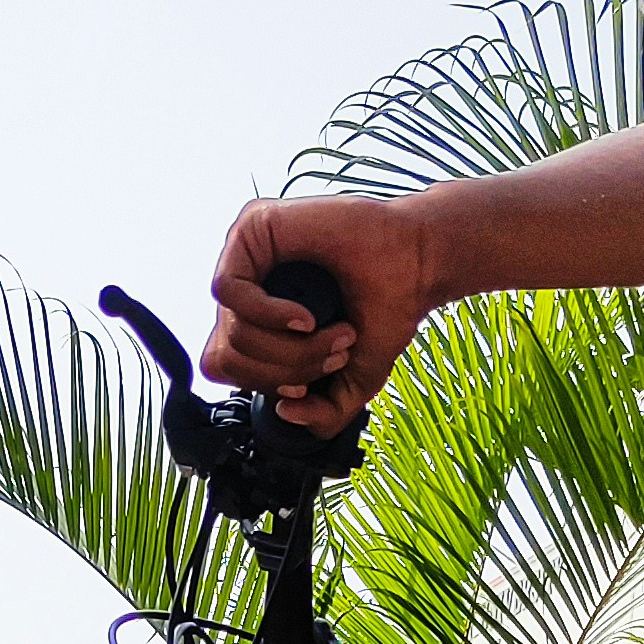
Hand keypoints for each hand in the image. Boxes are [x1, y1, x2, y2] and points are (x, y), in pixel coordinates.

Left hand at [203, 194, 434, 430]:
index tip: (321, 374)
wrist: (416, 262)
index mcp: (261, 322)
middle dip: (285, 371)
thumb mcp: (354, 381)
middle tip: (333, 354)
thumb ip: (323, 415)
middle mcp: (249, 290)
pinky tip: (303, 314)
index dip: (273, 385)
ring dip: (287, 348)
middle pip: (227, 359)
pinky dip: (267, 313)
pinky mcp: (250, 229)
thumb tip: (284, 412)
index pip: (233, 370)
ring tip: (330, 331)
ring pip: (230, 331)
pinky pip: (227, 290)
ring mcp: (247, 259)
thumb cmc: (386, 306)